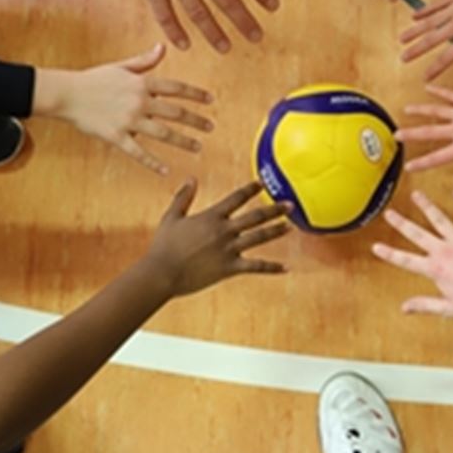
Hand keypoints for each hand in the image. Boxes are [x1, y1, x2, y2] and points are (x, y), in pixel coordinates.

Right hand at [37, 44, 212, 174]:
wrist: (67, 94)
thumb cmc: (94, 79)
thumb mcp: (121, 67)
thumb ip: (145, 61)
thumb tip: (163, 47)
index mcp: (141, 83)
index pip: (176, 88)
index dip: (196, 94)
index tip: (211, 100)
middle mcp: (139, 102)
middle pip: (175, 112)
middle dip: (196, 120)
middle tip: (211, 127)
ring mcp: (128, 120)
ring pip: (162, 134)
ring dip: (183, 141)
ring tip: (198, 147)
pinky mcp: (116, 137)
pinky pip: (138, 153)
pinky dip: (153, 162)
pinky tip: (166, 171)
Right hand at [144, 180, 290, 295]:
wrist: (161, 273)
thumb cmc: (163, 246)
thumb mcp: (171, 217)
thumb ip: (183, 197)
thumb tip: (191, 178)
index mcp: (211, 216)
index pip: (236, 198)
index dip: (251, 189)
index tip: (262, 183)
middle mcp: (224, 230)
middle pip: (256, 216)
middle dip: (275, 209)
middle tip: (291, 204)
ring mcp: (229, 249)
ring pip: (260, 237)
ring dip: (277, 231)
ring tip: (291, 227)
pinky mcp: (230, 268)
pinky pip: (256, 267)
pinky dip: (272, 268)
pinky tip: (286, 268)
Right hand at [373, 189, 452, 316]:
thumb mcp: (448, 308)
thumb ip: (424, 305)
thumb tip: (404, 308)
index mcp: (435, 269)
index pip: (405, 260)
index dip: (388, 254)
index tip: (375, 246)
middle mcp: (444, 251)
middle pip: (417, 234)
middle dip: (400, 223)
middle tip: (389, 213)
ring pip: (438, 218)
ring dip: (426, 205)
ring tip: (416, 194)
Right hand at [397, 86, 452, 179]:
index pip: (437, 158)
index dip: (420, 163)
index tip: (408, 166)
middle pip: (429, 132)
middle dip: (410, 135)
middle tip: (396, 135)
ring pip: (435, 111)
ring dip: (419, 110)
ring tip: (406, 110)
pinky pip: (450, 95)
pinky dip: (438, 91)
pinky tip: (427, 87)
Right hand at [401, 0, 452, 80]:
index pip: (447, 58)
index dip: (434, 69)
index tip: (425, 77)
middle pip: (432, 40)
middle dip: (416, 51)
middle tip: (403, 58)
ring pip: (429, 22)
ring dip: (414, 31)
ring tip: (401, 39)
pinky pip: (436, 4)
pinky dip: (424, 10)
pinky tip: (414, 16)